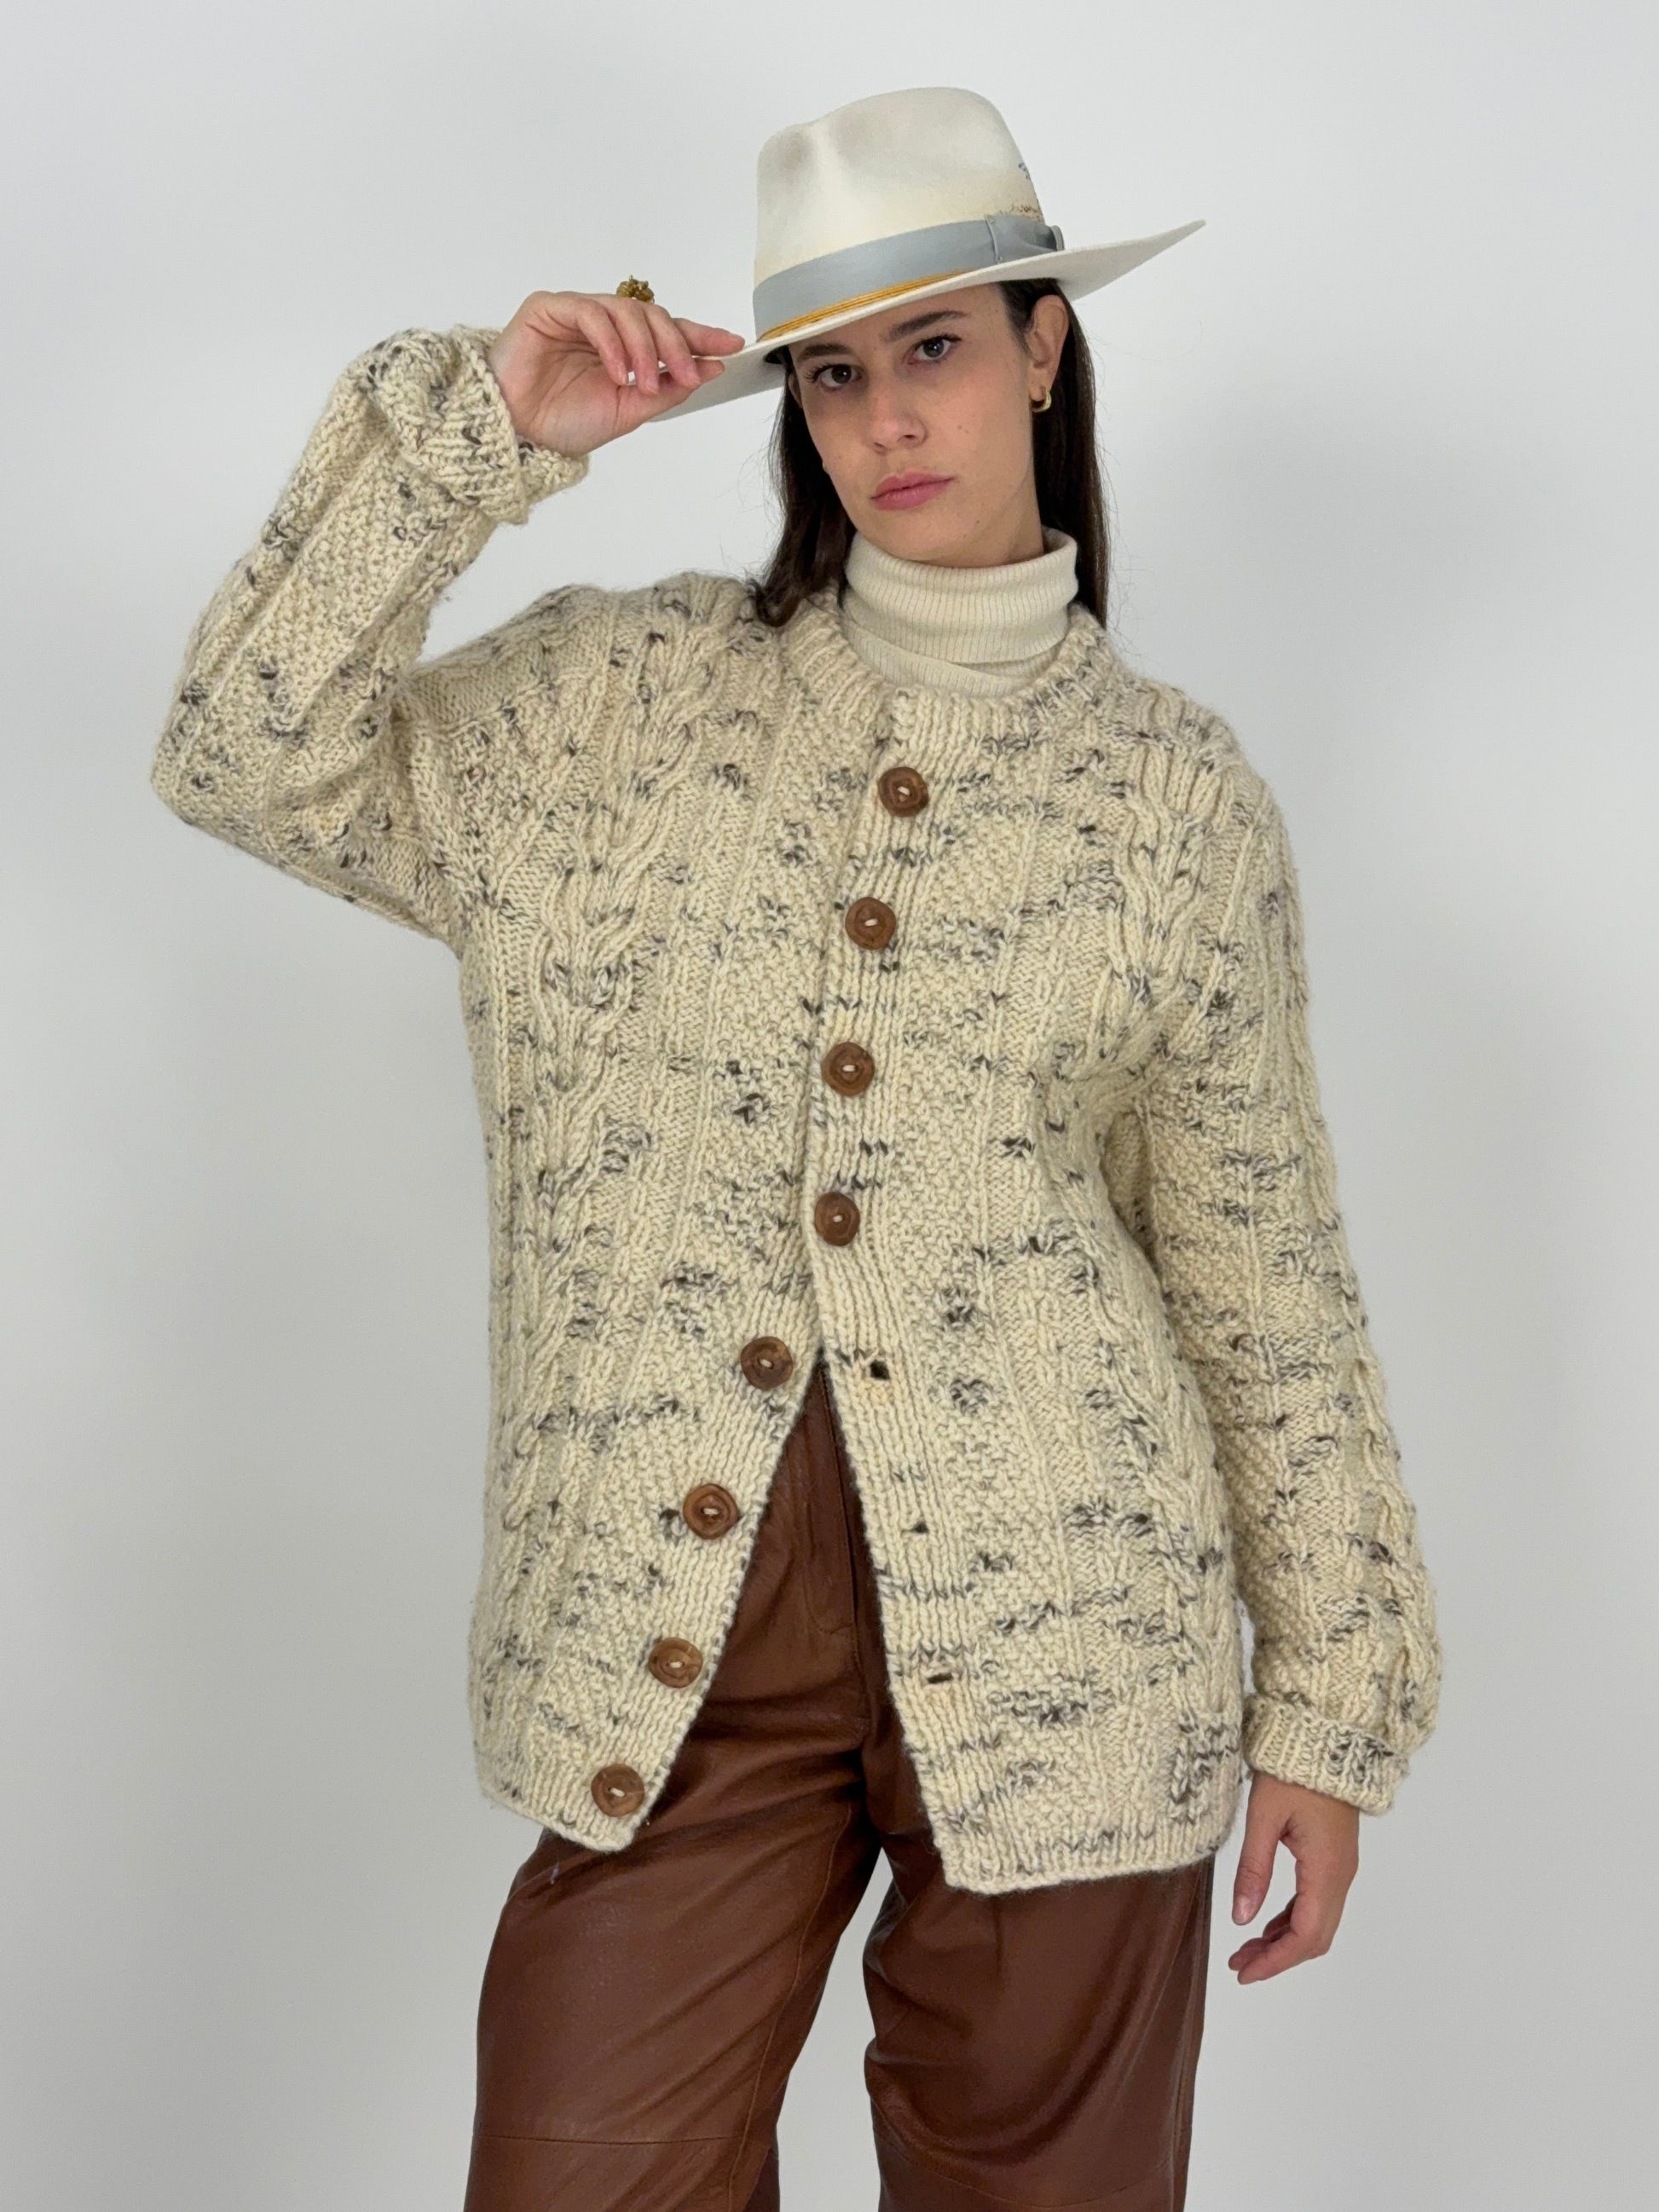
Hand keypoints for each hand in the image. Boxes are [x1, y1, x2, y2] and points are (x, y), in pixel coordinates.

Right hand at [485, 290, 746, 455]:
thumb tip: (709, 368)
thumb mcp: (629, 412)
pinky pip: (590, 312)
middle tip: (688, 374)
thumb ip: (666, 389)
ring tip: (642, 382)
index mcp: (622, 349)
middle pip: (652, 315)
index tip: (731, 345)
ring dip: (644, 348)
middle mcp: (602, 327)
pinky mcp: (549, 308)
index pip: (666, 332)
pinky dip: (611, 342)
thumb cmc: (563, 423)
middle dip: (676, 345)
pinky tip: (618, 371)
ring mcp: (576, 314)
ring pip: (625, 311)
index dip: (699, 336)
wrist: (517, 434)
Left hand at [1227, 1772, 1359, 1983]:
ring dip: (1284, 1940)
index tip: (1244, 1973)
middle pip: (1315, 1937)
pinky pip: (1317, 1901)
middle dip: (1278, 1957)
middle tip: (1239, 1965)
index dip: (1275, 1962)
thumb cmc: (1293, 1770)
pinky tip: (1267, 1922)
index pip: (1305, 1936)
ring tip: (1246, 1949)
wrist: (1327, 1736)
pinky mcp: (1335, 1857)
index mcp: (1326, 1870)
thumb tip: (1241, 1919)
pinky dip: (1292, 1919)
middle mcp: (1341, 1876)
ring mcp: (1341, 1867)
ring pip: (1317, 1921)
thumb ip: (1253, 1869)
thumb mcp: (1264, 1816)